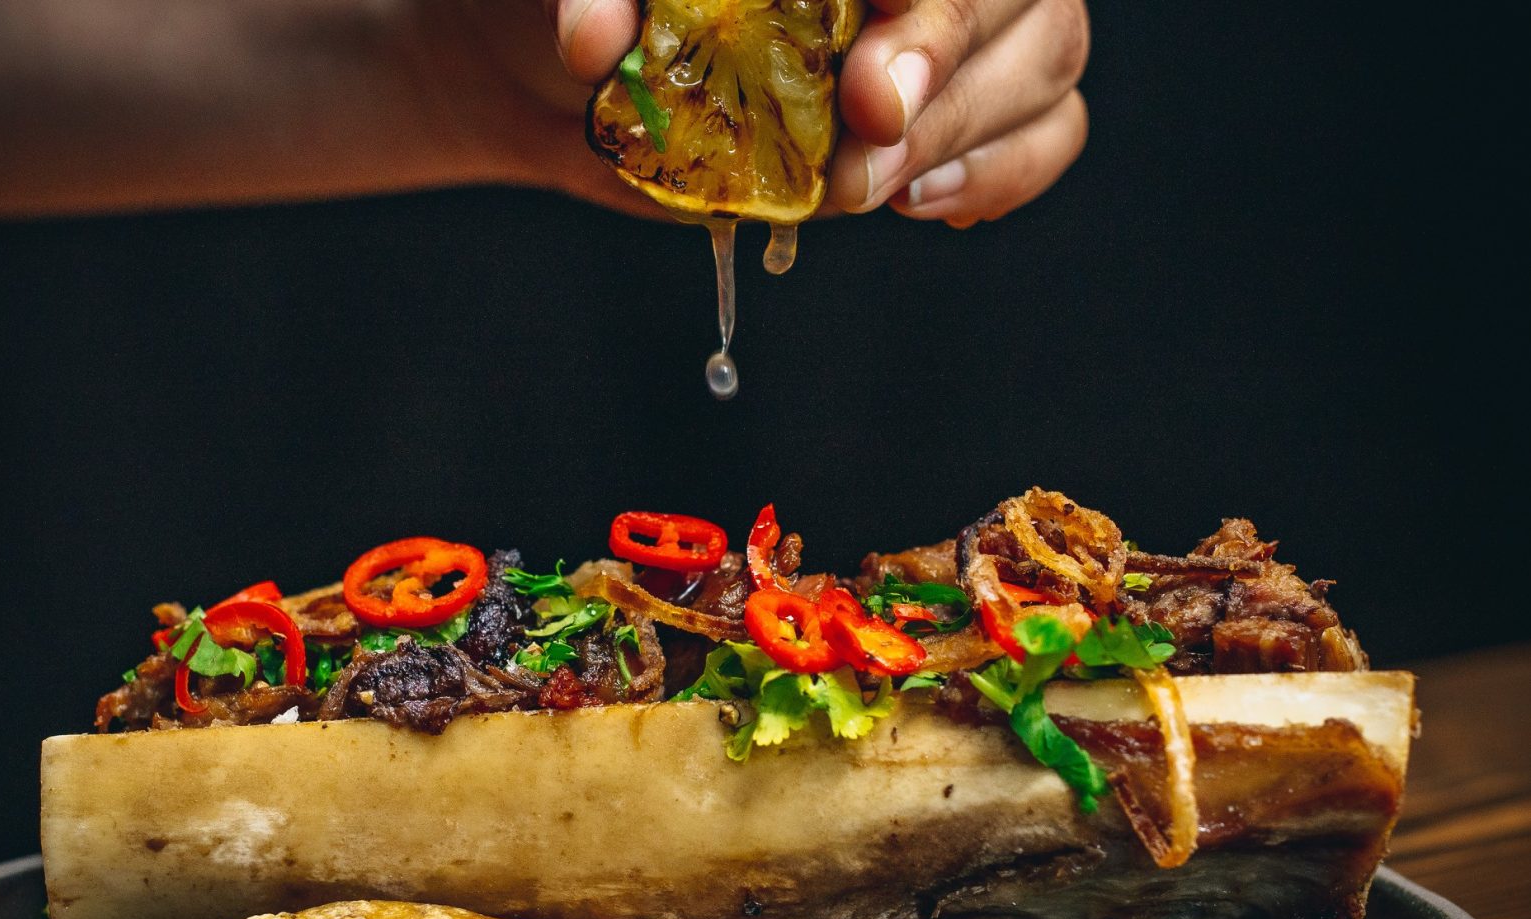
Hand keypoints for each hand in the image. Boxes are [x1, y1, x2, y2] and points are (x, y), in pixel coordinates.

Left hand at [529, 0, 1088, 226]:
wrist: (564, 69)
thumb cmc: (568, 3)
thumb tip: (595, 40)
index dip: (930, 13)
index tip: (868, 85)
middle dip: (946, 73)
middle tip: (862, 146)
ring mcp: (957, 19)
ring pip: (1050, 57)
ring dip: (966, 137)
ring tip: (866, 189)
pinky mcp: (955, 100)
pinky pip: (1049, 129)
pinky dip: (1003, 173)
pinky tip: (924, 202)